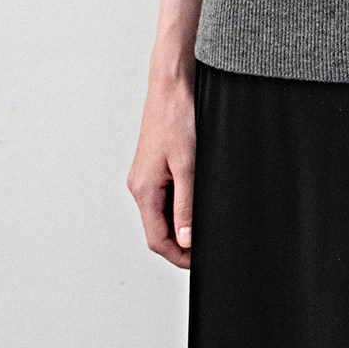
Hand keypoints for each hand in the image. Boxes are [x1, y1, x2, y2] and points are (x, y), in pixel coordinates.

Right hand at [127, 66, 195, 270]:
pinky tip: (199, 203)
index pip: (156, 239)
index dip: (178, 256)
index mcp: (143, 190)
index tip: (200, 262)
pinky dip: (182, 206)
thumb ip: (186, 205)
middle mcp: (140, 186)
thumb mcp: (188, 166)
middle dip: (181, 243)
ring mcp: (146, 176)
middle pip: (158, 230)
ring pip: (163, 214)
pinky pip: (166, 197)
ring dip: (182, 225)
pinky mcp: (156, 166)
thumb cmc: (177, 117)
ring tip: (207, 226)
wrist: (173, 84)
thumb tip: (186, 239)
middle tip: (208, 248)